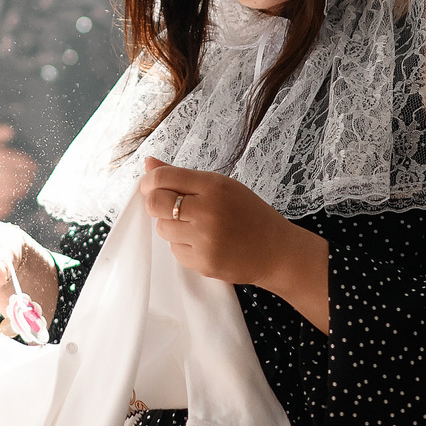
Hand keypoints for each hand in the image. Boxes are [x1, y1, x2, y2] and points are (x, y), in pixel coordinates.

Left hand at [139, 159, 326, 325]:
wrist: (276, 251)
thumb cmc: (249, 214)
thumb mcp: (222, 186)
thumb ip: (182, 176)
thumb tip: (148, 163)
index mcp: (214, 186)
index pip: (163, 178)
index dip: (149, 181)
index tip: (149, 185)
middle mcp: (208, 211)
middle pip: (155, 203)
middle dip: (153, 203)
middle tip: (164, 205)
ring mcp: (205, 240)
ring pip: (162, 228)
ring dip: (170, 226)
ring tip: (194, 225)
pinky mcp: (203, 263)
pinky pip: (174, 250)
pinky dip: (182, 245)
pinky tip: (203, 242)